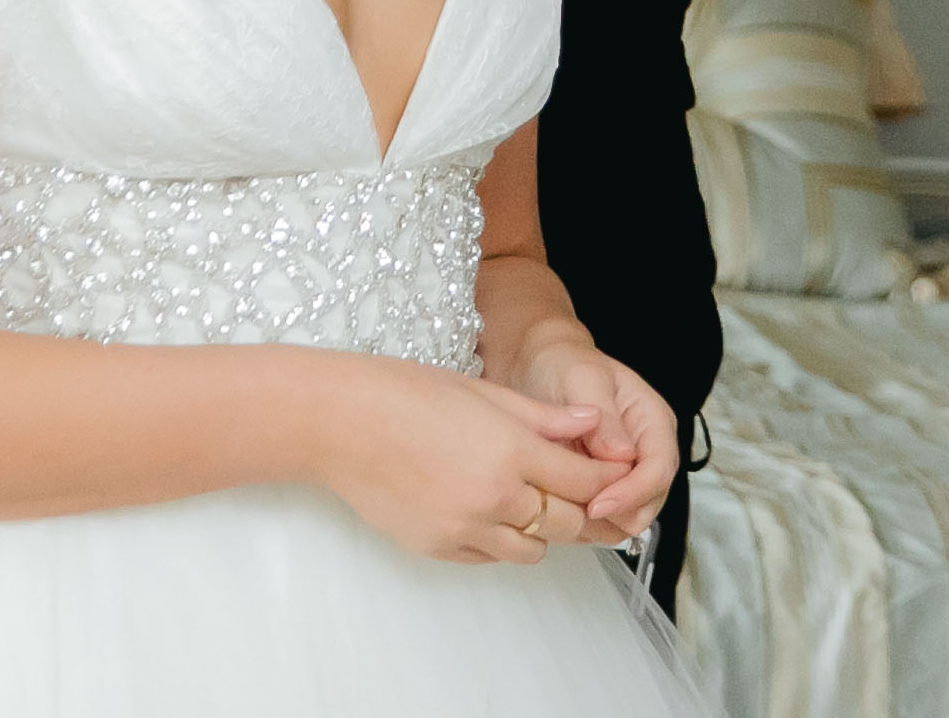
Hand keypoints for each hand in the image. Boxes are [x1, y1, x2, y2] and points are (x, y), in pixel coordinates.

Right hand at [311, 362, 625, 564]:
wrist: (338, 423)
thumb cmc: (404, 393)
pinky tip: (485, 510)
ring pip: (531, 550)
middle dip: (578, 507)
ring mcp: (465, 528)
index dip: (605, 478)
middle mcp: (494, 497)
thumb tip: (590, 421)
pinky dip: (499, 541)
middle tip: (572, 489)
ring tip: (523, 499)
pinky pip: (489, 558)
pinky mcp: (438, 548)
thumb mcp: (482, 390)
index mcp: (511, 450)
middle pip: (565, 523)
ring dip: (538, 529)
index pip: (584, 480)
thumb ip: (542, 415)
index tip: (610, 472)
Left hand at [510, 340, 677, 538]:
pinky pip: (607, 522)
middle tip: (575, 513)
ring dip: (601, 523)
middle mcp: (647, 452)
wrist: (541, 368)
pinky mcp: (608, 489)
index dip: (633, 493)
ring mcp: (629, 473)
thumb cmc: (564, 365)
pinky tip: (561, 513)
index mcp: (653, 422)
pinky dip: (588, 526)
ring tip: (563, 512)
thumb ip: (604, 417)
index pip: (659, 469)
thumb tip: (623, 455)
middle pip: (650, 502)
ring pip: (629, 519)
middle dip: (617, 513)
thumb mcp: (583, 379)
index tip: (597, 505)